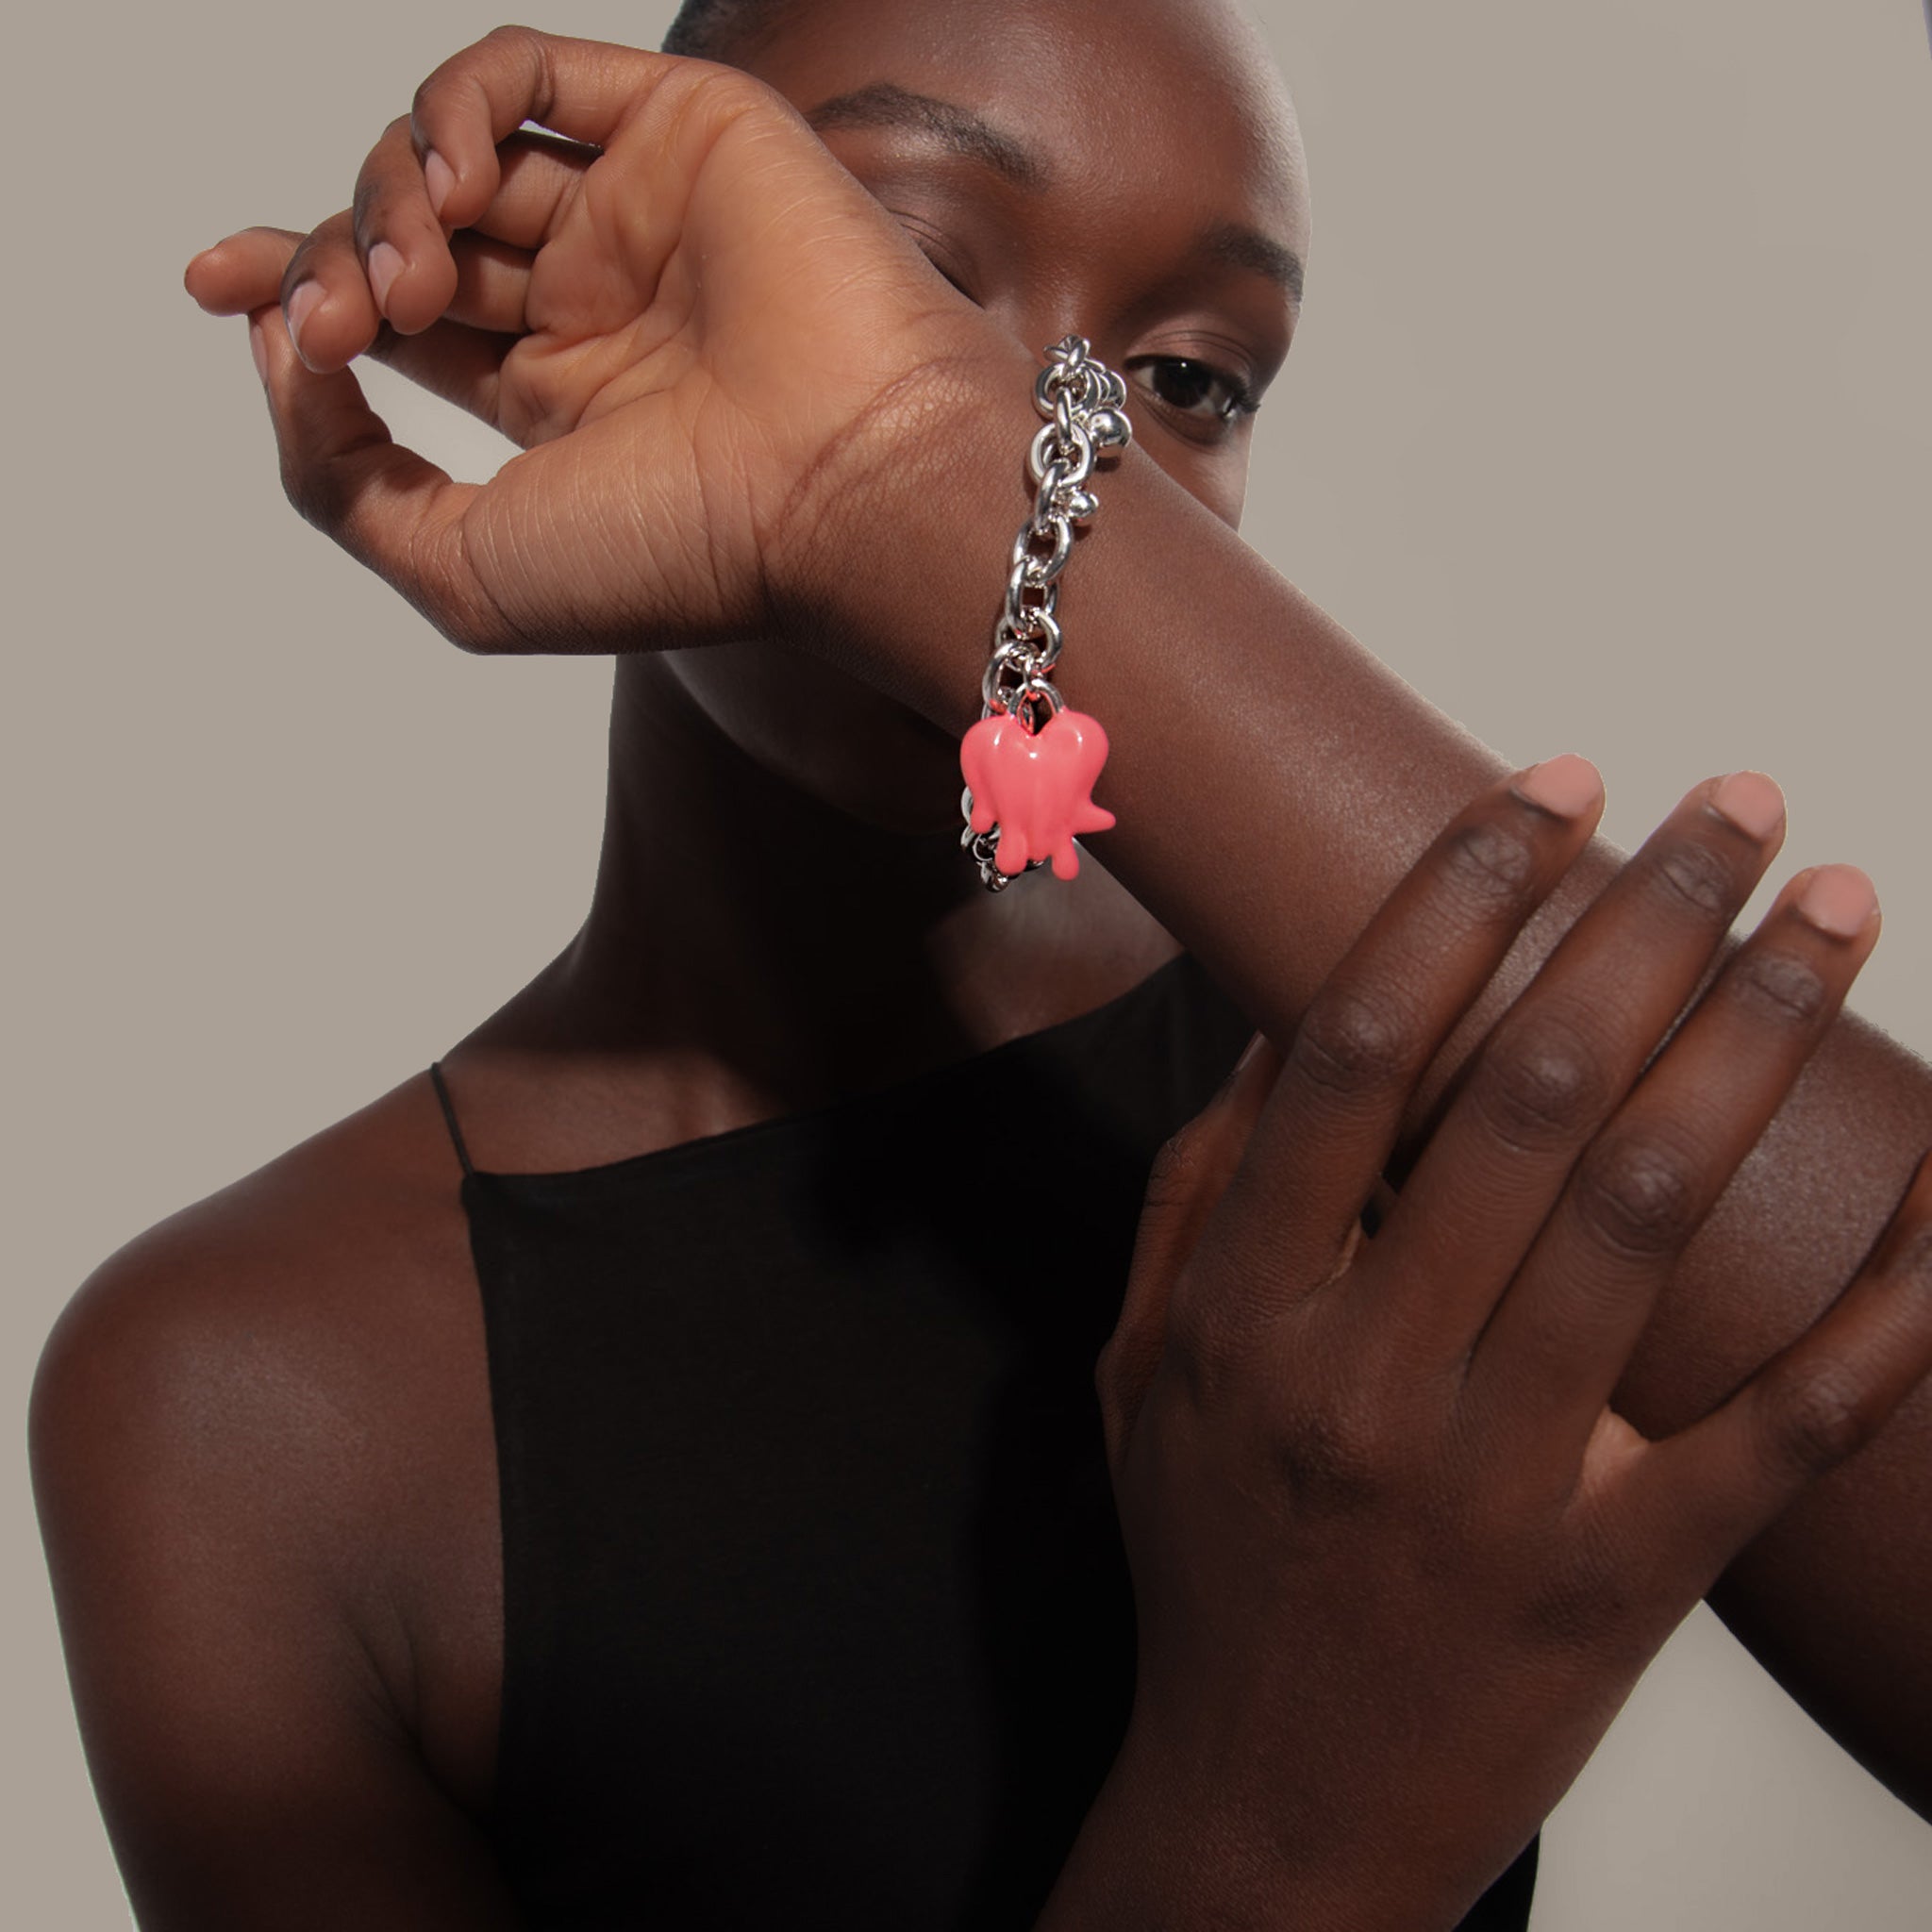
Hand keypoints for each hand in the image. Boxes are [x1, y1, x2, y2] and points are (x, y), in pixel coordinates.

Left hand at [182, 28, 1010, 652]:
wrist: (846, 490)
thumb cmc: (687, 554)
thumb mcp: (467, 572)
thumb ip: (345, 483)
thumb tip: (285, 350)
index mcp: (561, 406)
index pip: (403, 318)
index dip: (297, 287)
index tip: (217, 285)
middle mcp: (597, 305)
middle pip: (412, 231)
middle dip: (333, 258)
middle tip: (340, 320)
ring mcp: (638, 217)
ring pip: (455, 149)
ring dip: (390, 196)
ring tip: (410, 279)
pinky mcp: (683, 133)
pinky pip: (528, 72)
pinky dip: (457, 106)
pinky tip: (453, 184)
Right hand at [1056, 761, 1931, 1929]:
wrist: (1273, 1813)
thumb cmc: (1208, 1563)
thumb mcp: (1140, 1368)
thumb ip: (1198, 1188)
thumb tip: (1297, 1017)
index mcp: (1243, 1311)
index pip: (1361, 1051)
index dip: (1460, 900)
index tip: (1549, 794)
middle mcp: (1370, 1378)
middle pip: (1533, 1096)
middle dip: (1647, 921)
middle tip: (1736, 806)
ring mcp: (1505, 1485)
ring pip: (1655, 1213)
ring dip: (1759, 1037)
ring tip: (1831, 911)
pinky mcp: (1625, 1579)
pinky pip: (1784, 1417)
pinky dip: (1886, 1292)